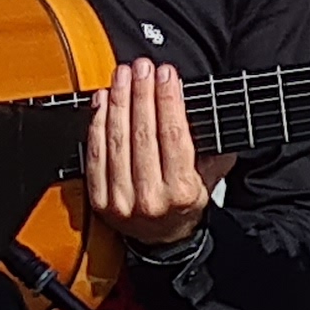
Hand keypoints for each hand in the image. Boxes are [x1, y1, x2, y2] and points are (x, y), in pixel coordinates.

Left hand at [86, 58, 231, 249]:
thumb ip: (213, 151)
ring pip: (117, 140)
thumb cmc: (184, 206)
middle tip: (141, 67)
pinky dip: (97, 123)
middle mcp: (150, 198)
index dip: (168, 100)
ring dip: (119, 102)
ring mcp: (122, 200)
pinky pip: (96, 154)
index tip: (166, 74)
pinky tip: (102, 101)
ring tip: (121, 75)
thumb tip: (213, 111)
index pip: (173, 136)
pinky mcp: (99, 199)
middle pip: (143, 134)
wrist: (161, 242)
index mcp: (181, 193)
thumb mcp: (209, 182)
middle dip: (141, 93)